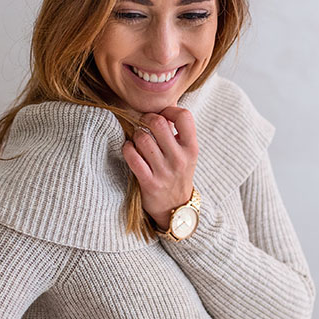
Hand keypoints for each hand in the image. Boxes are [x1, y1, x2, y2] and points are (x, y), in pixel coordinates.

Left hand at [121, 106, 198, 229]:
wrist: (177, 208)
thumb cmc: (179, 174)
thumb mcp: (187, 155)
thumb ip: (179, 133)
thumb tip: (160, 110)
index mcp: (191, 149)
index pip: (184, 117)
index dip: (170, 109)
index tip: (163, 114)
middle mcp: (179, 159)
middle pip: (158, 123)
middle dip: (146, 119)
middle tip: (143, 122)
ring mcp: (164, 172)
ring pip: (142, 139)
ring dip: (135, 135)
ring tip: (137, 139)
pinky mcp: (149, 183)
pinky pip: (132, 157)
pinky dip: (127, 149)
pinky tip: (130, 149)